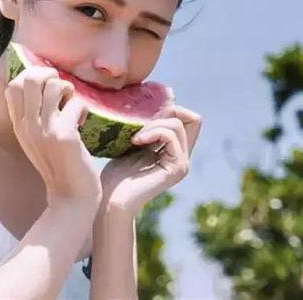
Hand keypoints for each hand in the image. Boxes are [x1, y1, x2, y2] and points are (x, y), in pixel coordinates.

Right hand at [5, 65, 101, 208]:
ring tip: (72, 105)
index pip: (14, 86)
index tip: (47, 85)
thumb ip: (34, 116)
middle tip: (62, 88)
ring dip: (68, 89)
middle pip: (30, 79)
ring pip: (54, 85)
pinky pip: (76, 103)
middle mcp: (28, 126)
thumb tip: (44, 84)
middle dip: (49, 73)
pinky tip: (82, 122)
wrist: (71, 199)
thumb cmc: (59, 165)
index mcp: (19, 126)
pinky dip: (83, 108)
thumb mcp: (37, 139)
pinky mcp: (64, 136)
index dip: (31, 76)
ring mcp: (45, 130)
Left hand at [98, 88, 201, 217]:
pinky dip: (153, 131)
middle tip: (141, 121)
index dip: (171, 106)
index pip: (188, 118)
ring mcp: (181, 163)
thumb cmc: (115, 173)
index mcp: (173, 149)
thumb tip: (155, 102)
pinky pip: (171, 135)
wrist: (110, 200)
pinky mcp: (177, 168)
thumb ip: (145, 128)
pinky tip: (135, 140)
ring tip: (134, 136)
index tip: (145, 111)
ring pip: (178, 124)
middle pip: (192, 118)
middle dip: (166, 110)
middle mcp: (181, 155)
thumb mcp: (132, 142)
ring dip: (153, 123)